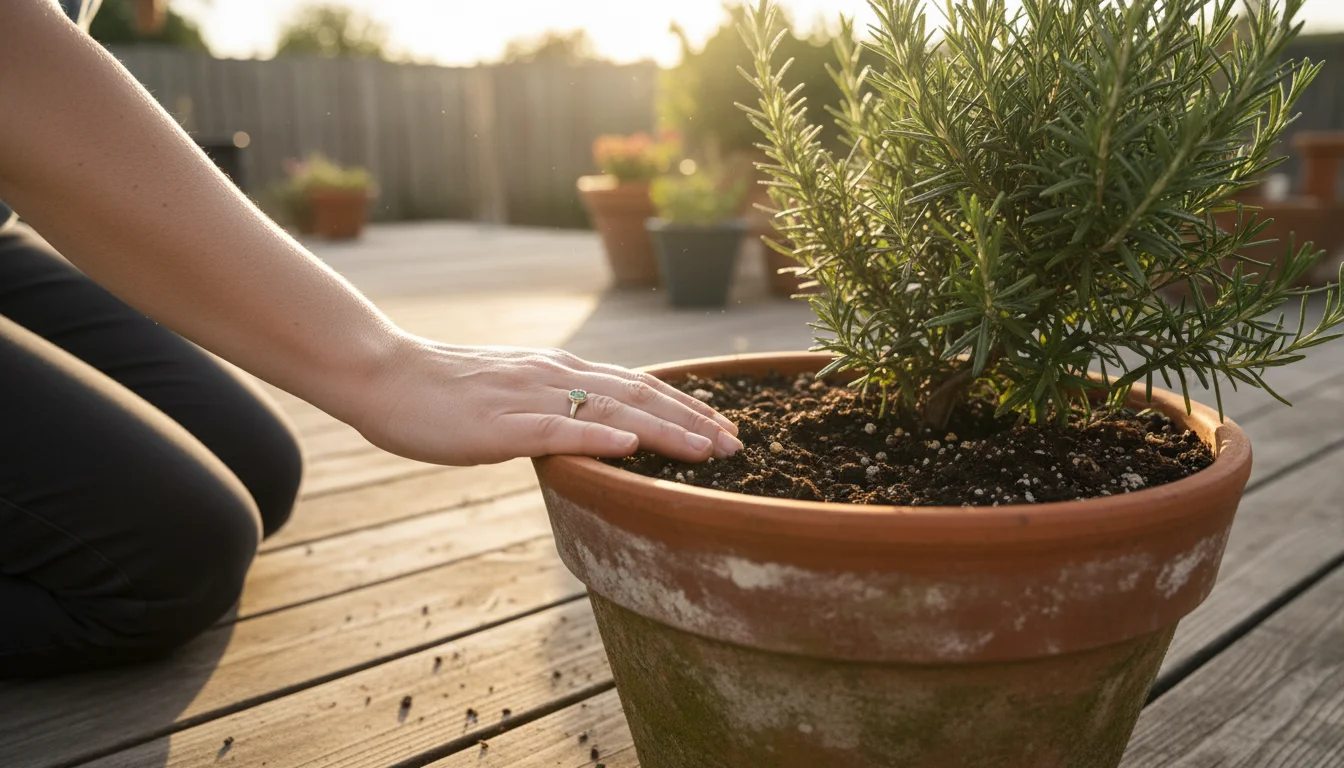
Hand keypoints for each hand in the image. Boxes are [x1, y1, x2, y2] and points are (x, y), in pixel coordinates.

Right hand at [352, 336, 742, 465]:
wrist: (385, 375)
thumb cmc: (445, 393)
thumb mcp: (513, 398)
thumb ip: (554, 409)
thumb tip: (593, 429)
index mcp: (559, 371)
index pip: (638, 385)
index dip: (685, 405)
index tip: (724, 426)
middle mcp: (556, 375)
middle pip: (640, 394)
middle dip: (694, 420)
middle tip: (738, 446)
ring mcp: (531, 397)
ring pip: (612, 409)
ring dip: (665, 428)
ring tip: (708, 448)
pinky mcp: (502, 423)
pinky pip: (557, 428)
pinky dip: (598, 435)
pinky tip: (631, 445)